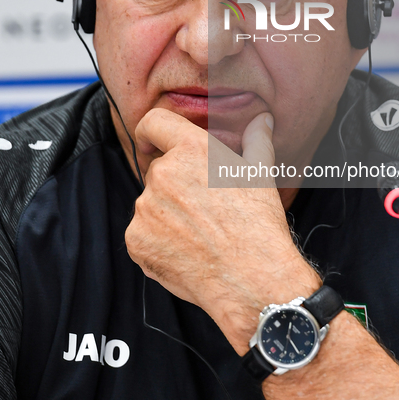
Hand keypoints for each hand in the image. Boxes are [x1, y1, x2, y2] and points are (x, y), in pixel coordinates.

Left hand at [125, 108, 319, 350]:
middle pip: (158, 170)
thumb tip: (263, 120)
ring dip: (167, 215)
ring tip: (200, 235)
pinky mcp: (135, 239)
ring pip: (150, 204)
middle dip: (175, 185)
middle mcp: (163, 173)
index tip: (155, 143)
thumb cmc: (259, 225)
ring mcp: (145, 207)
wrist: (250, 280)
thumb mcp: (261, 175)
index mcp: (191, 150)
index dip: (151, 132)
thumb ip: (257, 140)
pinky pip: (142, 233)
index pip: (154, 122)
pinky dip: (157, 242)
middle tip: (204, 209)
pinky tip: (186, 252)